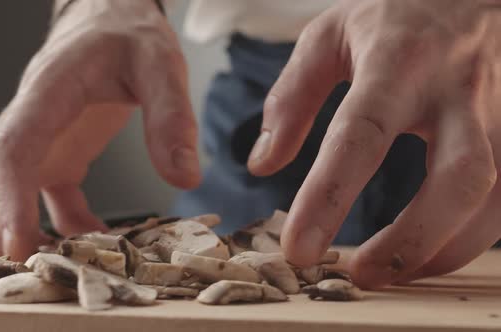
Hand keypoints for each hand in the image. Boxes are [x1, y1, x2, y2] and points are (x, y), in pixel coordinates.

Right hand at [0, 0, 199, 260]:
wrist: (113, 20)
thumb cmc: (129, 35)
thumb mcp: (160, 65)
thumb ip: (172, 117)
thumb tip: (184, 177)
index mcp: (47, 95)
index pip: (10, 149)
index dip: (6, 200)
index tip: (16, 245)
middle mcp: (32, 121)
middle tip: (21, 260)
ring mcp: (43, 142)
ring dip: (15, 229)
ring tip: (61, 262)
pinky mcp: (61, 154)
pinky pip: (48, 198)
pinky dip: (64, 226)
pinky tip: (100, 240)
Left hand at [248, 0, 500, 287]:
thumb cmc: (393, 15)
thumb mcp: (328, 38)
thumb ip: (290, 99)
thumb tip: (262, 165)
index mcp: (398, 62)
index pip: (361, 136)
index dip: (329, 197)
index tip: (299, 249)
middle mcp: (458, 88)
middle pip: (456, 178)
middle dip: (410, 240)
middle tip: (358, 275)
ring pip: (492, 196)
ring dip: (442, 249)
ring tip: (388, 272)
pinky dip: (468, 235)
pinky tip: (429, 249)